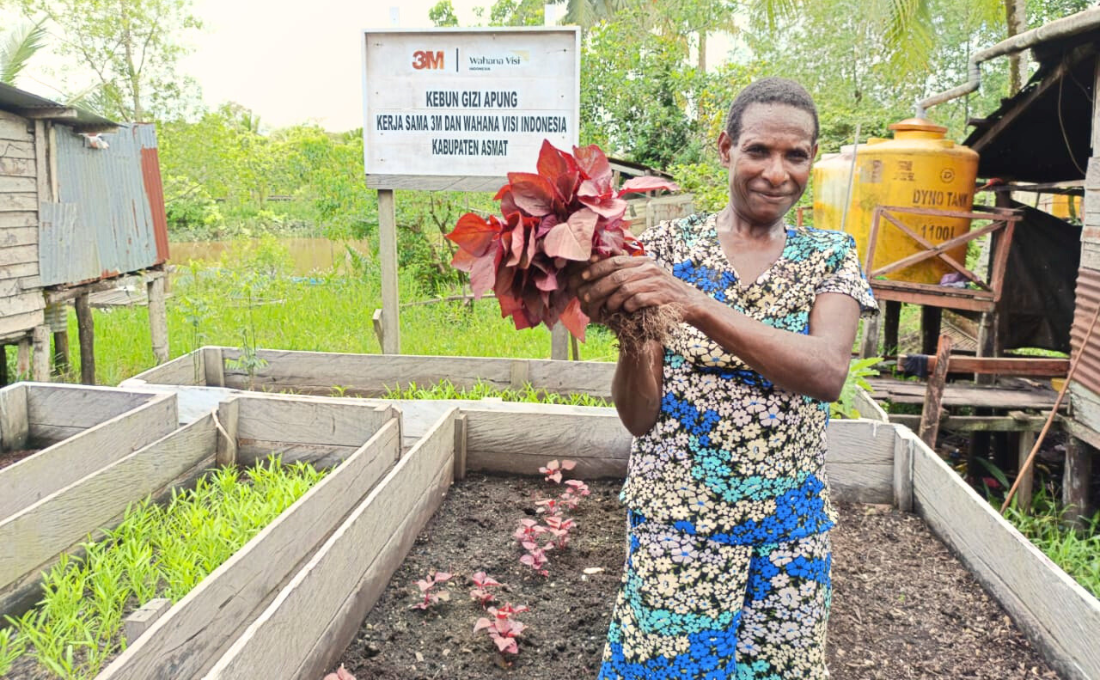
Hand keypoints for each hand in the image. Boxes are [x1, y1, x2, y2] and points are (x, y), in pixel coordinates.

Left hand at [570, 256, 702, 322]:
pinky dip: (628, 306)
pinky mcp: (661, 296)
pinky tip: (626, 311)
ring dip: (612, 300)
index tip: (583, 275)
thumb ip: (629, 271)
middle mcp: (649, 268)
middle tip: (587, 297)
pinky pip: (638, 300)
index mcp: (643, 261)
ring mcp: (655, 281)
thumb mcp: (646, 275)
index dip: (597, 268)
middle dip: (599, 287)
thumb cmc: (661, 290)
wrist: (688, 302)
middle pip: (617, 275)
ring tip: (607, 308)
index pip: (615, 261)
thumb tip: (600, 270)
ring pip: (625, 289)